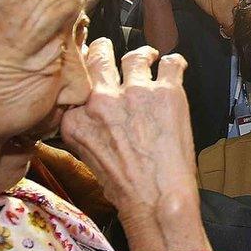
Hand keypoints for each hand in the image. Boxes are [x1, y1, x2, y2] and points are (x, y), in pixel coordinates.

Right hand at [60, 39, 210, 250]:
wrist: (157, 201)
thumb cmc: (126, 189)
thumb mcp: (87, 157)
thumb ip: (84, 130)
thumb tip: (89, 115)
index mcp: (77, 119)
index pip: (77, 83)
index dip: (85, 75)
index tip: (91, 73)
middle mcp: (102, 100)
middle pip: (99, 57)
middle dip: (103, 50)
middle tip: (108, 49)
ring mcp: (135, 92)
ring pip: (135, 56)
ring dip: (143, 54)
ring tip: (149, 56)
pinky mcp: (166, 92)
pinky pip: (171, 63)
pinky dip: (174, 62)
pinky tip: (174, 65)